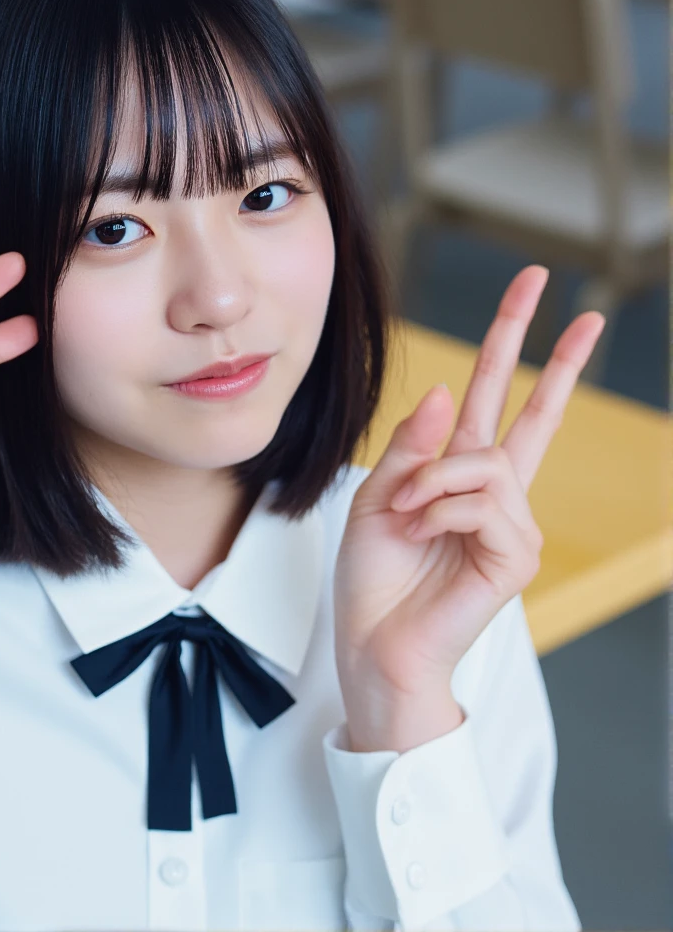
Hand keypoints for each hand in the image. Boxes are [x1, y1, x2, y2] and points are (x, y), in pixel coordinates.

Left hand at [333, 265, 605, 750]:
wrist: (373, 643)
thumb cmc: (373, 579)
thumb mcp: (375, 497)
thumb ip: (411, 446)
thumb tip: (449, 391)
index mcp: (457, 475)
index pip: (493, 400)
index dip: (510, 345)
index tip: (533, 293)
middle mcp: (493, 493)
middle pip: (529, 412)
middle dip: (547, 351)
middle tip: (561, 292)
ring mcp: (511, 523)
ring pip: (484, 461)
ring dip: (429, 483)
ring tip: (405, 516)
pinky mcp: (517, 554)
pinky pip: (480, 502)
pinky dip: (438, 511)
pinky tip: (424, 534)